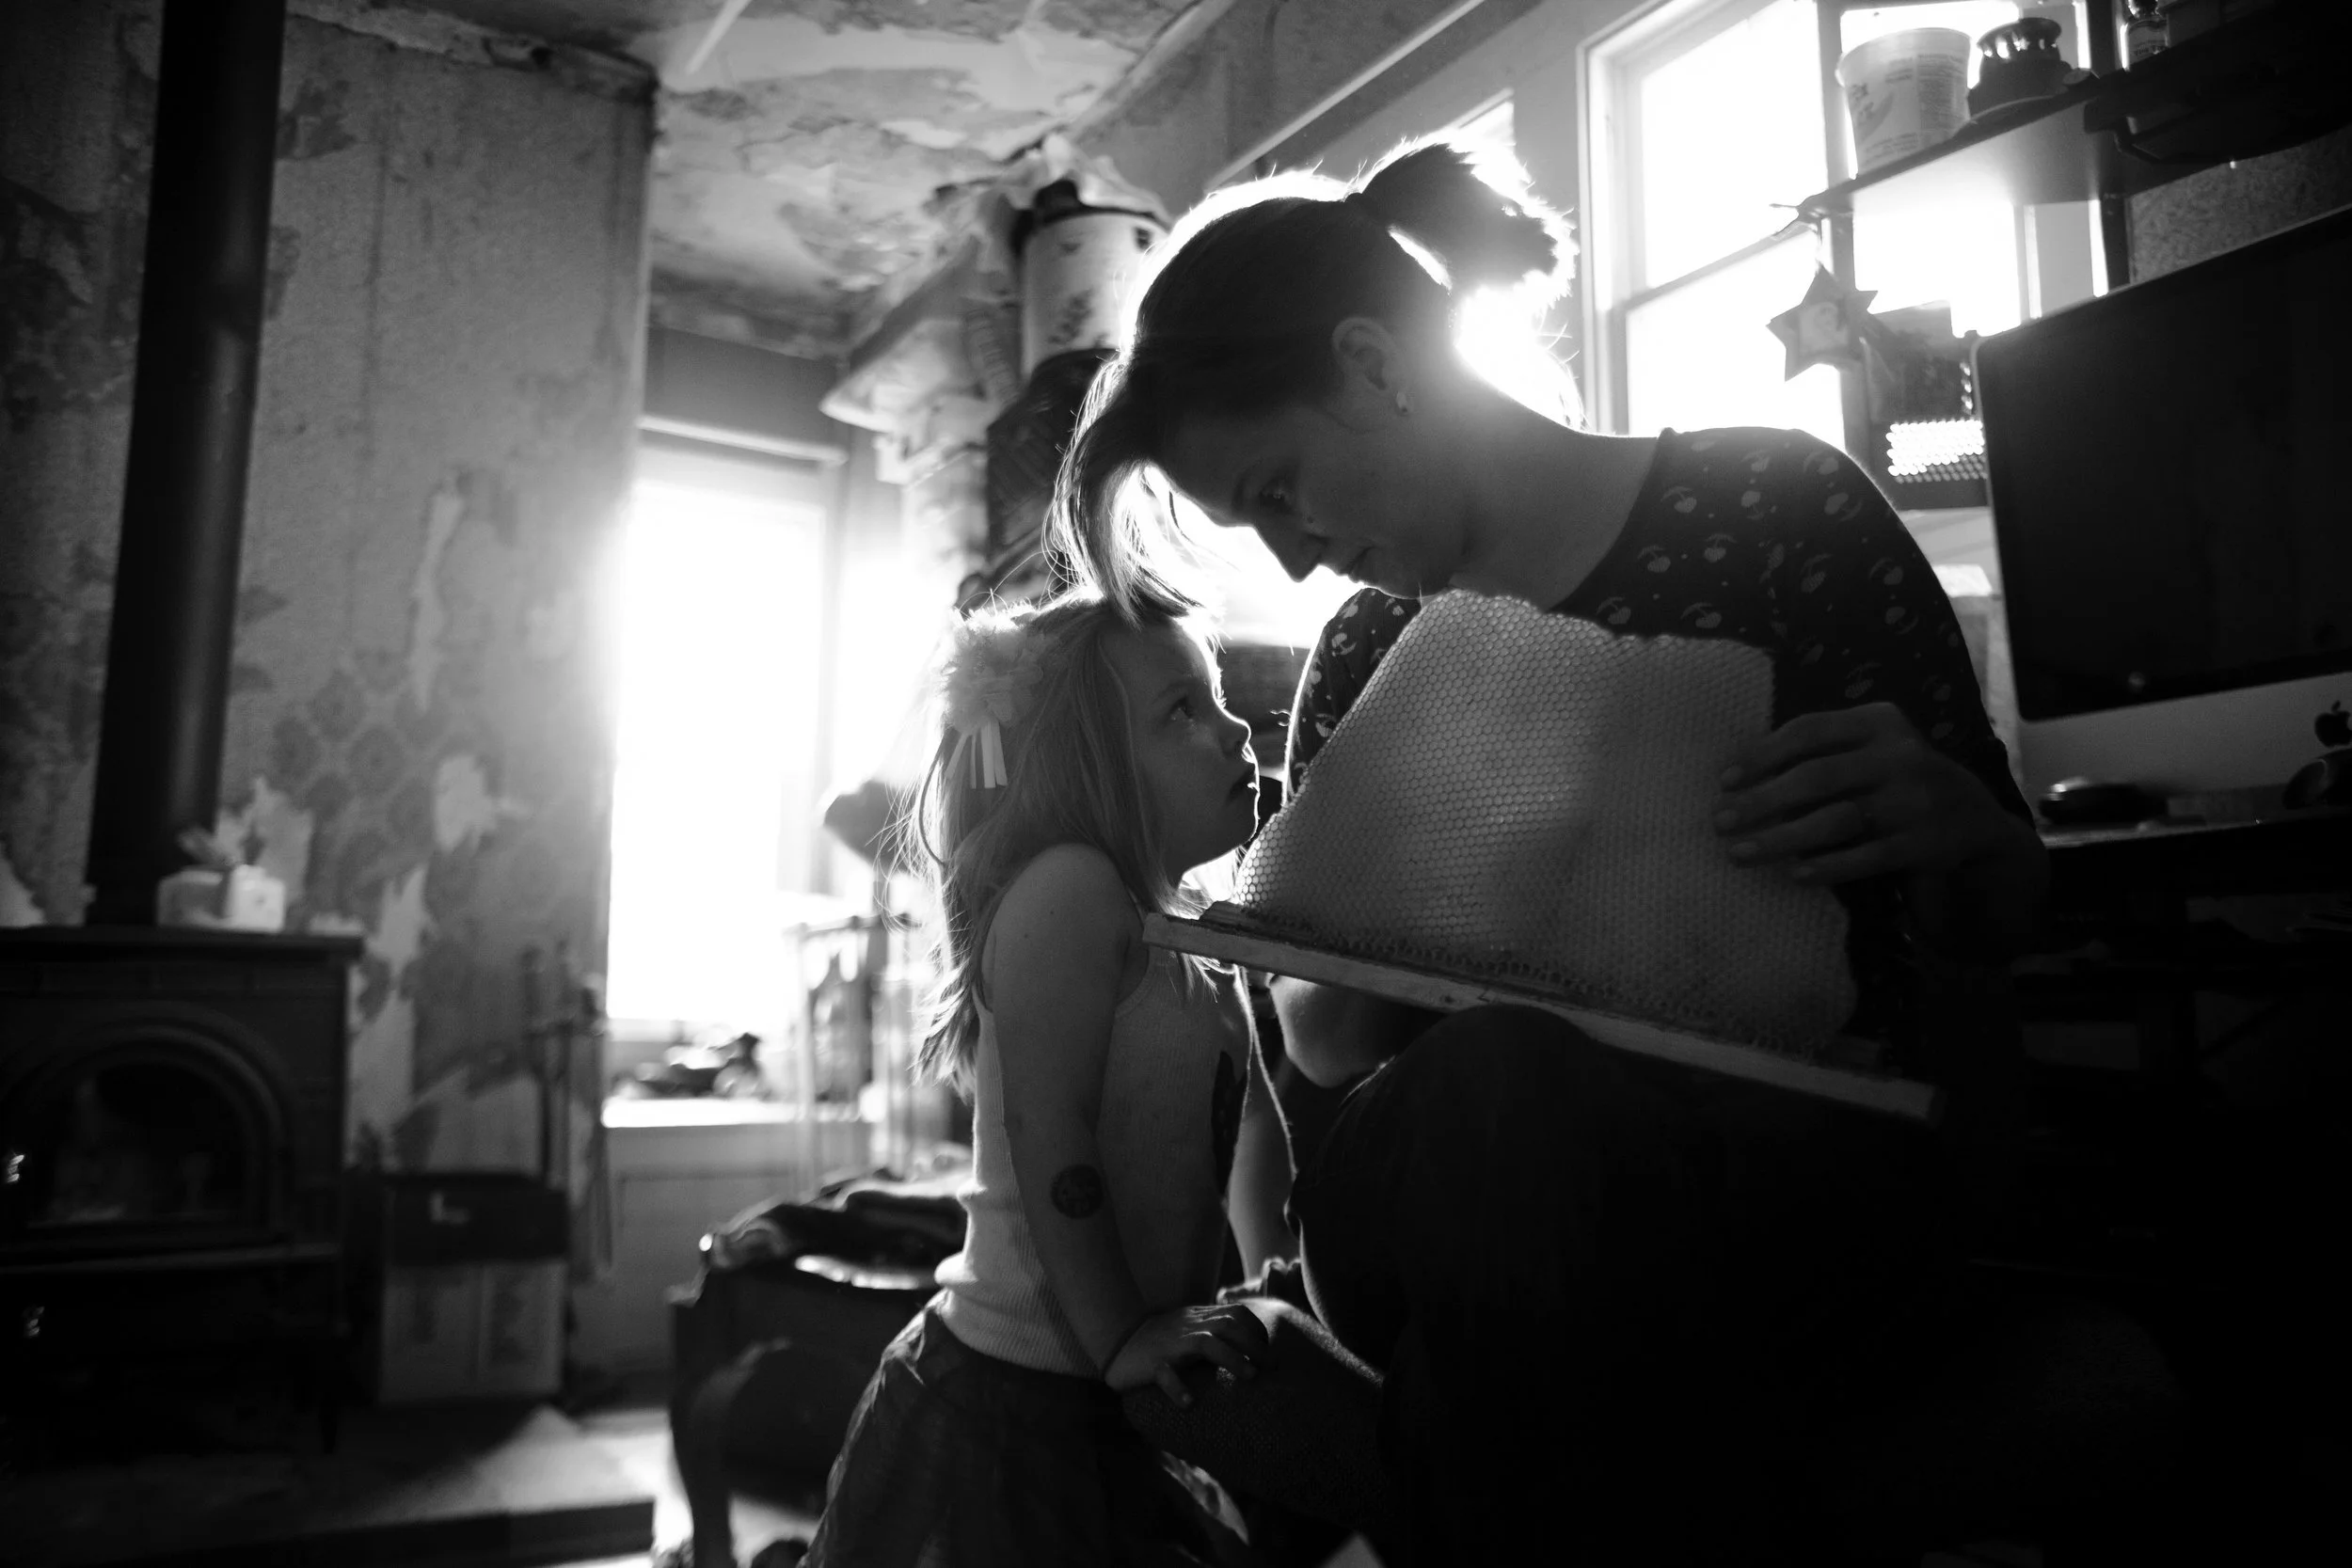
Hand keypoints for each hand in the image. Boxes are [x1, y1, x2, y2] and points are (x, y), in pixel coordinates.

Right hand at [1103, 1302, 1269, 1405]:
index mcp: (1198, 1318)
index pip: (1236, 1313)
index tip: (1267, 1348)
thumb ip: (1212, 1327)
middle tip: (1271, 1366)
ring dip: (1232, 1358)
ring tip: (1250, 1377)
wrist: (1116, 1337)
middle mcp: (1188, 1327)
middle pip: (1228, 1325)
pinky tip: (1189, 1403)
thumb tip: (1245, 1339)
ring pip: (1205, 1344)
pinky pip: (1165, 1374)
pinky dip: (1178, 1388)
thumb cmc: (1158, 1337)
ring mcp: (1170, 1345)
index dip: (1256, 1328)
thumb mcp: (1188, 1325)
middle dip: (1254, 1344)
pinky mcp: (1152, 1364)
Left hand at [1712, 702, 2014, 886]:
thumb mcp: (1869, 752)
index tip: (1723, 781)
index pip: (1809, 730)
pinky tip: (1794, 874)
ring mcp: (1916, 799)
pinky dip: (1828, 866)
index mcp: (1880, 722)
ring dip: (1782, 838)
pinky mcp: (1926, 842)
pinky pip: (1867, 856)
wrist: (1972, 820)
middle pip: (1817, 776)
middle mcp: (1901, 754)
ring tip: (1740, 853)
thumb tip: (1738, 778)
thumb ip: (1821, 754)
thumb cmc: (1894, 782)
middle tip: (1720, 822)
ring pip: (1837, 819)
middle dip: (1761, 800)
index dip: (1761, 755)